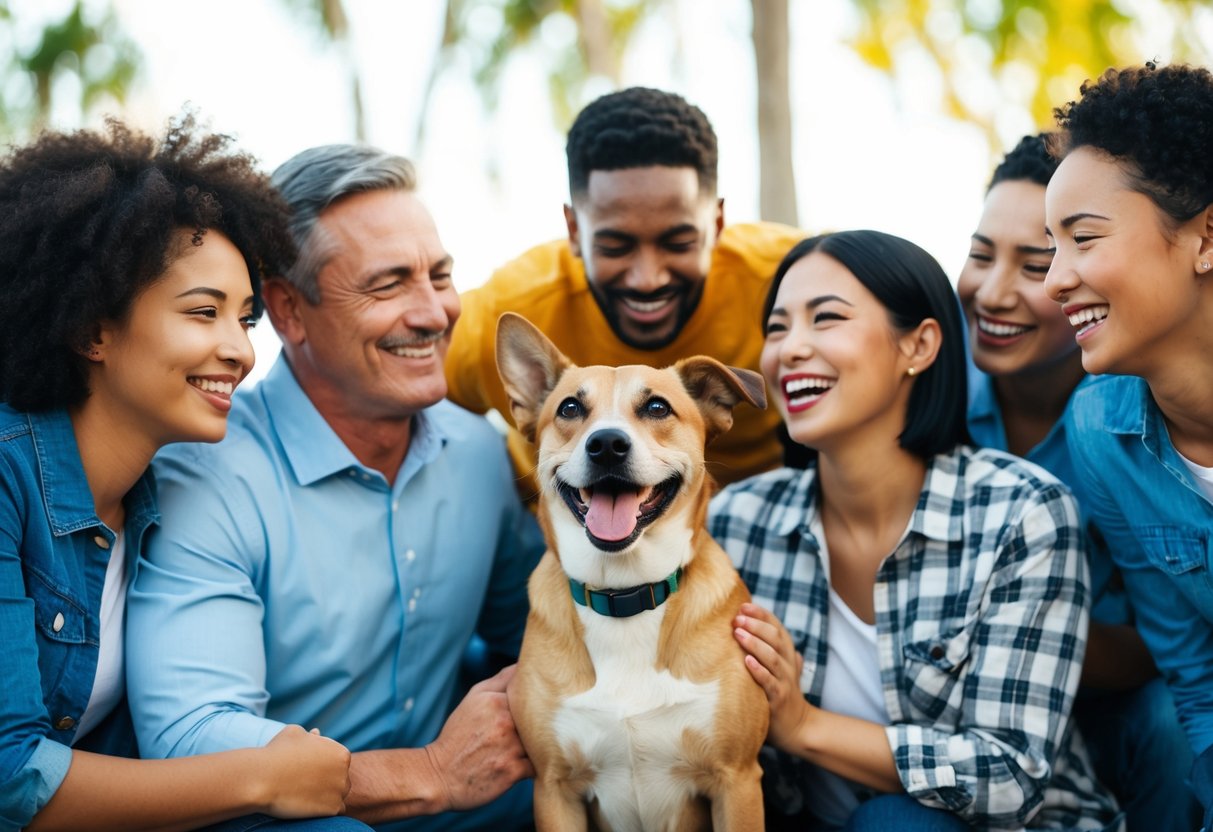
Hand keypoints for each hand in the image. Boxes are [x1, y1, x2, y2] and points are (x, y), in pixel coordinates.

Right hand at [259, 724, 351, 817]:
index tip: (307, 770)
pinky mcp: (332, 809)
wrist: (262, 778)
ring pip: (338, 795)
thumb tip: (316, 734)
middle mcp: (345, 772)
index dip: (323, 766)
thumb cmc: (276, 753)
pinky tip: (308, 806)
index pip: (338, 762)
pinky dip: (323, 810)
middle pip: (340, 779)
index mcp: (341, 753)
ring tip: (305, 794)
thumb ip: (310, 736)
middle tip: (305, 783)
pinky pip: (334, 811)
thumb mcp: (295, 733)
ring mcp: (340, 791)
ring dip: (327, 796)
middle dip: (327, 781)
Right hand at [425, 664, 534, 810]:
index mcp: (495, 701)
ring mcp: (510, 747)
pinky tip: (523, 763)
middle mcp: (505, 722)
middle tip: (531, 730)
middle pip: (541, 718)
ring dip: (538, 745)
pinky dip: (534, 766)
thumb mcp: (474, 699)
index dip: (539, 700)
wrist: (439, 775)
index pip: (533, 694)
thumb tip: (526, 665)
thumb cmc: (459, 734)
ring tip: (528, 748)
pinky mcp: (512, 772)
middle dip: (541, 722)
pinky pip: (537, 765)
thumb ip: (501, 680)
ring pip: (541, 741)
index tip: (539, 706)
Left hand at [734, 602, 813, 752]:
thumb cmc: (780, 692)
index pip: (776, 627)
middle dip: (756, 625)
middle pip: (775, 638)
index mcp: (786, 653)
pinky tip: (746, 661)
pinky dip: (759, 670)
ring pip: (772, 657)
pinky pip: (769, 682)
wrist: (797, 726)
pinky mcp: (779, 698)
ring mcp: (785, 681)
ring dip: (755, 643)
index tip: (743, 605)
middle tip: (737, 618)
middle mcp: (787, 664)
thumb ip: (770, 648)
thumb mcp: (778, 667)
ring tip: (738, 633)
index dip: (761, 614)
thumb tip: (747, 624)